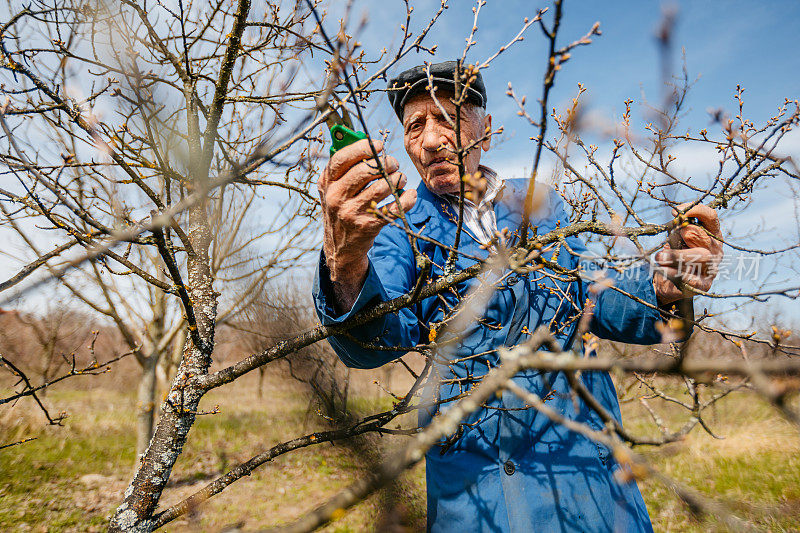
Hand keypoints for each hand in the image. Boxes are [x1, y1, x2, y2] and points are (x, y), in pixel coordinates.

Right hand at [318, 138, 416, 311]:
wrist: (341, 248)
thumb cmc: (341, 209)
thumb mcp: (332, 189)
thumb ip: (343, 167)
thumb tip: (366, 142)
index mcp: (326, 183)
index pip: (341, 159)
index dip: (362, 148)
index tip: (379, 146)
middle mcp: (335, 198)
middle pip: (365, 171)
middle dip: (385, 164)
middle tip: (393, 165)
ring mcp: (351, 213)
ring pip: (382, 187)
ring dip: (397, 180)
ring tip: (399, 180)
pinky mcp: (368, 226)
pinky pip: (393, 208)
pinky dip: (407, 199)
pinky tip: (410, 195)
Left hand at [653, 203, 723, 304]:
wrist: (669, 283)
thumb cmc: (675, 254)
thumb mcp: (676, 238)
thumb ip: (678, 228)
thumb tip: (676, 216)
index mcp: (712, 234)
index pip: (710, 216)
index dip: (694, 210)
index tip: (675, 212)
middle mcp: (715, 250)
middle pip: (703, 236)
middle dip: (684, 234)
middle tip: (667, 238)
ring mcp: (712, 268)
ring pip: (700, 256)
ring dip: (676, 255)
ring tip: (660, 257)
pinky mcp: (703, 284)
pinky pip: (690, 277)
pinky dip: (673, 272)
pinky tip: (662, 269)